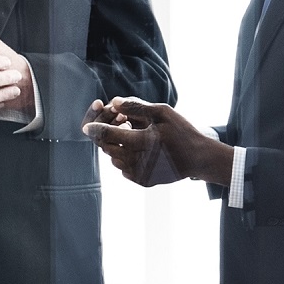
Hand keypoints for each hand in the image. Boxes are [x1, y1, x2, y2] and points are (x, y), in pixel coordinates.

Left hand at [82, 98, 233, 187]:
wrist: (197, 158)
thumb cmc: (181, 131)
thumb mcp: (162, 112)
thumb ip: (136, 106)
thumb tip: (112, 102)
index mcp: (145, 142)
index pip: (111, 136)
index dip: (96, 129)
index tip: (86, 126)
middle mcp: (141, 162)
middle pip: (108, 149)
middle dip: (107, 136)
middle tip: (119, 125)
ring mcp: (141, 174)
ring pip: (114, 159)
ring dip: (116, 147)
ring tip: (134, 136)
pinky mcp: (143, 182)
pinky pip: (123, 168)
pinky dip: (126, 157)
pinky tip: (140, 149)